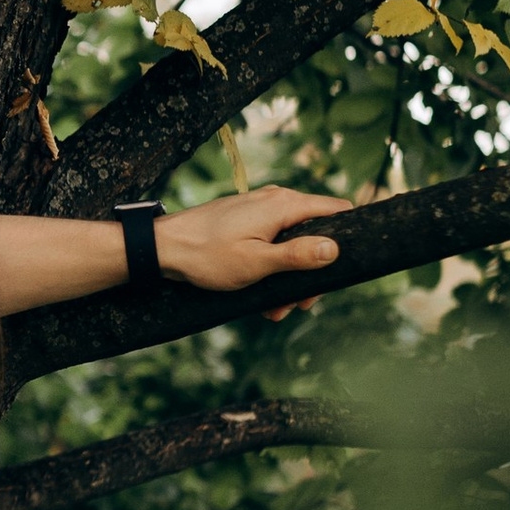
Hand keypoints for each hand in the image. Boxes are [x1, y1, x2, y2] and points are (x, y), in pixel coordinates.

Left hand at [154, 185, 342, 292]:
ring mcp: (261, 209)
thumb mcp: (257, 263)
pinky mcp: (247, 220)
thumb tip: (334, 249)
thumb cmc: (207, 255)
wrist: (163, 248)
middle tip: (300, 304)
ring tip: (275, 309)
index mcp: (285, 205)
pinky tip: (262, 297)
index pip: (337, 210)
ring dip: (290, 277)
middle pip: (316, 233)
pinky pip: (273, 243)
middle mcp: (276, 200)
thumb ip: (297, 256)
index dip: (346, 238)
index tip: (340, 270)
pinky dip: (273, 268)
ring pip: (293, 243)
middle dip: (312, 272)